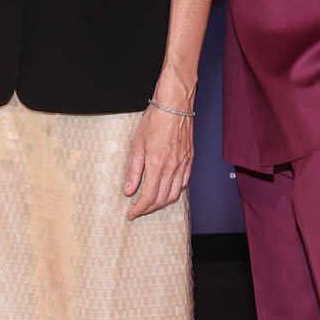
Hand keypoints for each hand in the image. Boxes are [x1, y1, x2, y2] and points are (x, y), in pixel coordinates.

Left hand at [124, 102, 193, 219]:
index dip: (139, 208)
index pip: (149, 197)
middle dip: (148, 208)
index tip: (131, 213)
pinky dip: (175, 192)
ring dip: (162, 202)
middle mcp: (173, 168)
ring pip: (174, 194)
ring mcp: (183, 164)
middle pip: (162, 199)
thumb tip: (129, 190)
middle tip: (138, 209)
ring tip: (151, 202)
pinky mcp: (190, 160)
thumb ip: (134, 170)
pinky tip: (166, 190)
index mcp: (157, 165)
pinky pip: (184, 183)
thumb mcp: (137, 145)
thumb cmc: (155, 120)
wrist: (174, 106)